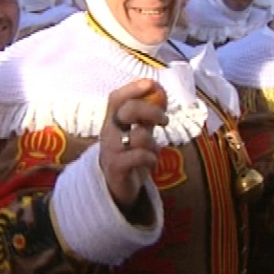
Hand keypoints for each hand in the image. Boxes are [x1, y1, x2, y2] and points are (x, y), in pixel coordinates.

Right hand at [99, 79, 168, 211]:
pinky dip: (152, 159)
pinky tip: (151, 164)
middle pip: (127, 110)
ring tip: (153, 151)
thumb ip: (148, 116)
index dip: (132, 88)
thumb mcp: (138, 134)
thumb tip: (161, 93)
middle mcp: (108, 133)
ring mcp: (111, 150)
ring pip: (139, 135)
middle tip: (164, 120)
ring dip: (153, 143)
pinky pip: (140, 156)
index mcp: (112, 121)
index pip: (116, 98)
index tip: (152, 83)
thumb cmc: (129, 157)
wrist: (116, 190)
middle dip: (151, 111)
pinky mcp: (117, 167)